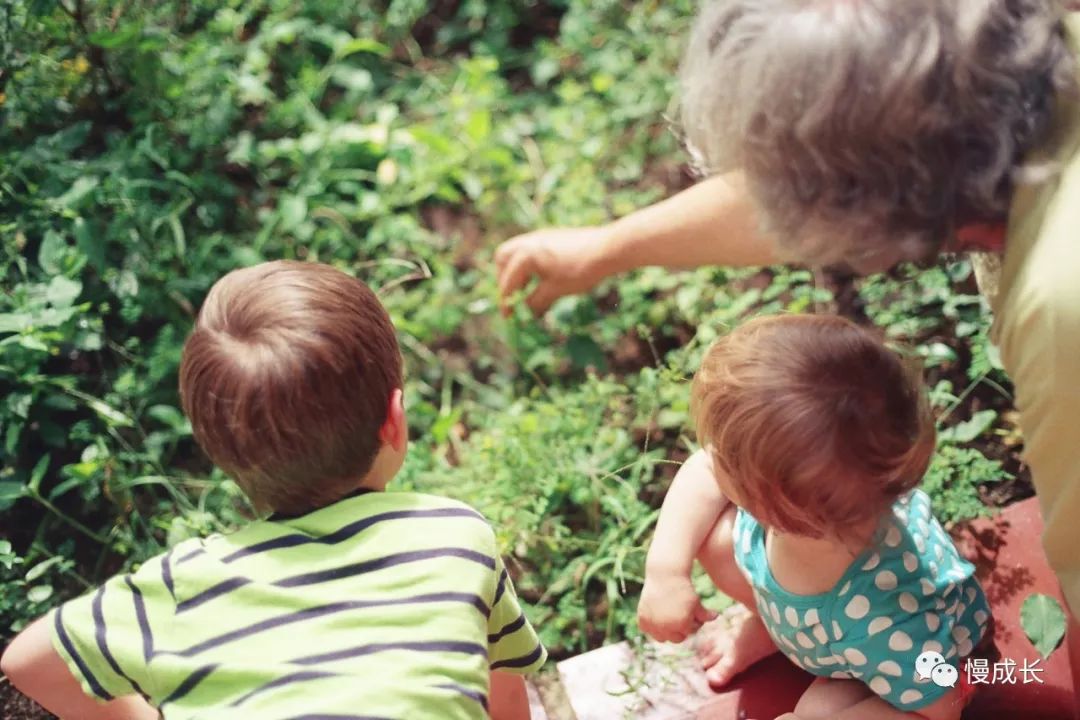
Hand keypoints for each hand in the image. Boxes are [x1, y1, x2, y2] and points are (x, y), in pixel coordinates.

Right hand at [494, 226, 612, 315]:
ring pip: (517, 251)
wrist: (607, 249)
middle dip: (505, 278)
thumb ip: (536, 301)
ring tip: (529, 288)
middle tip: (514, 296)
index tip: (509, 317)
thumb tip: (526, 312)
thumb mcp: (555, 290)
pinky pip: (531, 249)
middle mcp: (528, 242)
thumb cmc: (579, 271)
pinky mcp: (551, 236)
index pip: (508, 282)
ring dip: (518, 271)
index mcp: (525, 256)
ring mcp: (540, 236)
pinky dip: (530, 264)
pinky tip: (543, 277)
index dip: (507, 302)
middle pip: (503, 258)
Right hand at [638, 572, 717, 642]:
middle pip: (675, 638)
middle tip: (678, 614)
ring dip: (664, 630)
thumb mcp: (696, 602)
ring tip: (667, 616)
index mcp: (682, 625)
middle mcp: (667, 627)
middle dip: (678, 629)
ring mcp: (653, 624)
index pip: (687, 634)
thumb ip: (705, 614)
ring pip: (661, 638)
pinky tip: (656, 615)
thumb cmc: (683, 588)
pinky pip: (647, 630)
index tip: (688, 612)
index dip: (689, 624)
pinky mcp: (642, 619)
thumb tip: (715, 617)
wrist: (665, 575)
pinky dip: (651, 625)